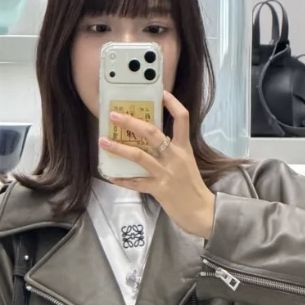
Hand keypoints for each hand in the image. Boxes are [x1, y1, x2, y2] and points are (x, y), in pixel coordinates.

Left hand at [98, 91, 215, 239]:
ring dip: (118, 147)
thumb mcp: (187, 163)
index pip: (182, 118)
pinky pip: (136, 182)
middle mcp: (174, 156)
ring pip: (138, 155)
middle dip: (130, 122)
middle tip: (113, 115)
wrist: (201, 211)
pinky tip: (111, 176)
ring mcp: (165, 172)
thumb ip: (172, 151)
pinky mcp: (158, 189)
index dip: (172, 103)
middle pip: (151, 132)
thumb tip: (152, 141)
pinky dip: (122, 179)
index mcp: (184, 147)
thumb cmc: (192, 187)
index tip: (161, 92)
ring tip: (103, 142)